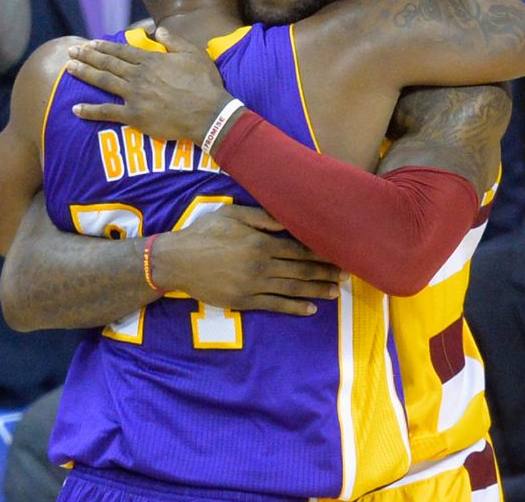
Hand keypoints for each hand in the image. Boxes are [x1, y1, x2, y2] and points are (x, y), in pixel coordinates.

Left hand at [68, 27, 234, 142]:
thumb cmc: (205, 84)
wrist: (209, 113)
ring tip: (69, 68)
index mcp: (151, 61)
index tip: (90, 43)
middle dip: (87, 56)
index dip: (104, 47)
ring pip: (104, 82)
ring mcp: (134, 96)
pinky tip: (75, 109)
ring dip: (85, 74)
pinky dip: (90, 111)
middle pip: (108, 64)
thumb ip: (174, 41)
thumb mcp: (194, 54)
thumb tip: (157, 30)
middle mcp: (139, 76)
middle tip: (71, 51)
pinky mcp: (135, 116)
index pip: (122, 51)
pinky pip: (107, 112)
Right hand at [152, 206, 339, 315]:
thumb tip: (289, 218)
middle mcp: (261, 266)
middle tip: (347, 275)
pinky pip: (274, 305)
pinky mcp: (243, 302)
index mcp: (261, 242)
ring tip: (335, 292)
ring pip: (292, 289)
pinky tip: (310, 309)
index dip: (322, 254)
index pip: (300, 249)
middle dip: (326, 273)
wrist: (177, 261)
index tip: (340, 255)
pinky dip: (294, 307)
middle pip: (301, 271)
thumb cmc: (205, 233)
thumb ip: (263, 217)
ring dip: (316, 291)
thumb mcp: (233, 215)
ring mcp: (253, 286)